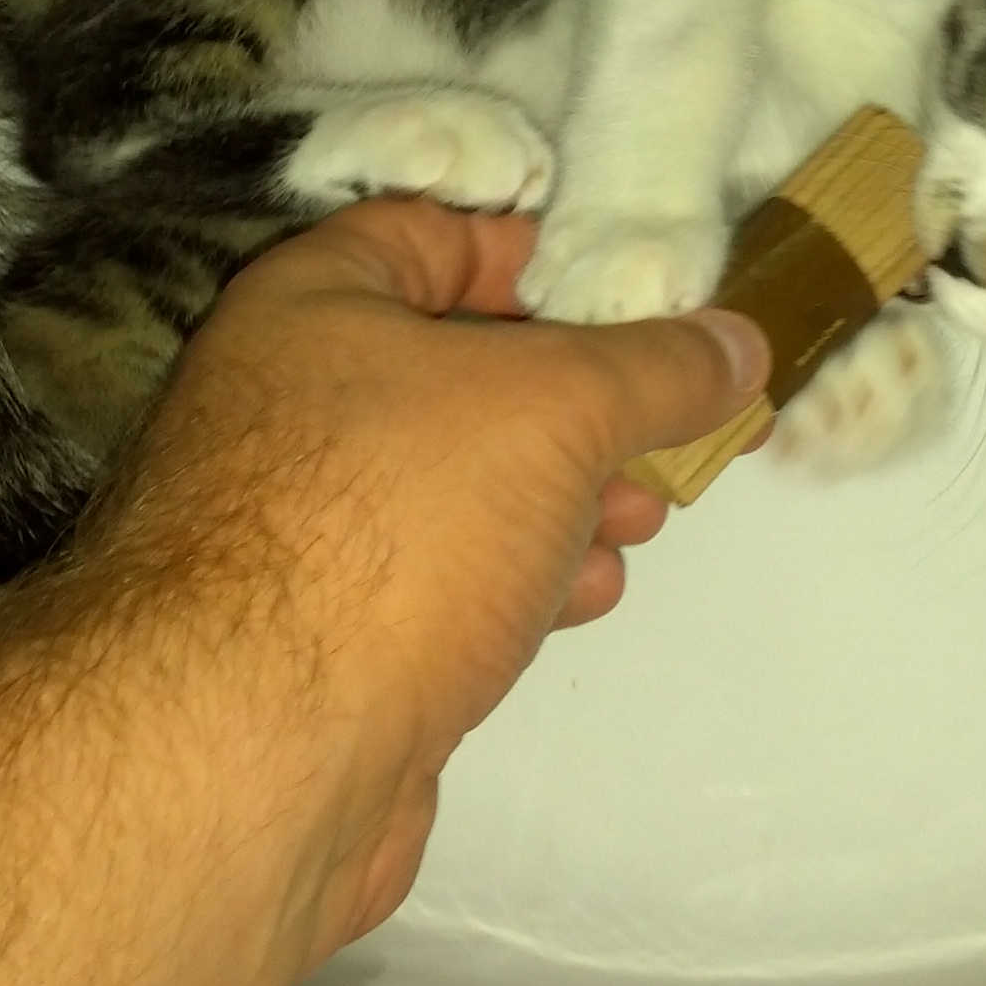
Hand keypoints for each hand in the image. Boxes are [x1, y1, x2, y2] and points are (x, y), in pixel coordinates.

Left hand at [85, 196, 769, 964]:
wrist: (246, 751)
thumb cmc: (390, 523)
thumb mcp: (555, 408)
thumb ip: (655, 367)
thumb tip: (739, 341)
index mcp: (311, 306)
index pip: (433, 235)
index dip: (541, 250)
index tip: (641, 289)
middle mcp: (285, 402)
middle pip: (457, 366)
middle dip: (577, 396)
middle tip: (674, 419)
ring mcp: (294, 529)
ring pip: (455, 481)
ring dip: (562, 493)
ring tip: (649, 512)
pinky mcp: (319, 641)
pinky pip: (435, 577)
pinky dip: (517, 575)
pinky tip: (585, 594)